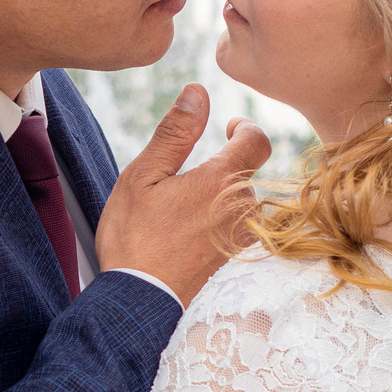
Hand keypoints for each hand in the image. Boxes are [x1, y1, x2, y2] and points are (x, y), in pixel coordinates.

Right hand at [94, 85, 270, 303]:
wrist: (140, 299)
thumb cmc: (134, 236)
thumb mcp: (143, 176)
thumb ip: (175, 132)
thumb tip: (198, 92)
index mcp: (222, 181)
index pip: (256, 140)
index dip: (245, 127)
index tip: (230, 127)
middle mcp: (243, 208)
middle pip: (245, 172)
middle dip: (221, 166)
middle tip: (182, 178)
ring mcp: (242, 236)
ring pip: (241, 200)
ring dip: (219, 196)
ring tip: (180, 209)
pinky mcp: (235, 257)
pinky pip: (236, 226)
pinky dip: (217, 220)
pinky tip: (187, 232)